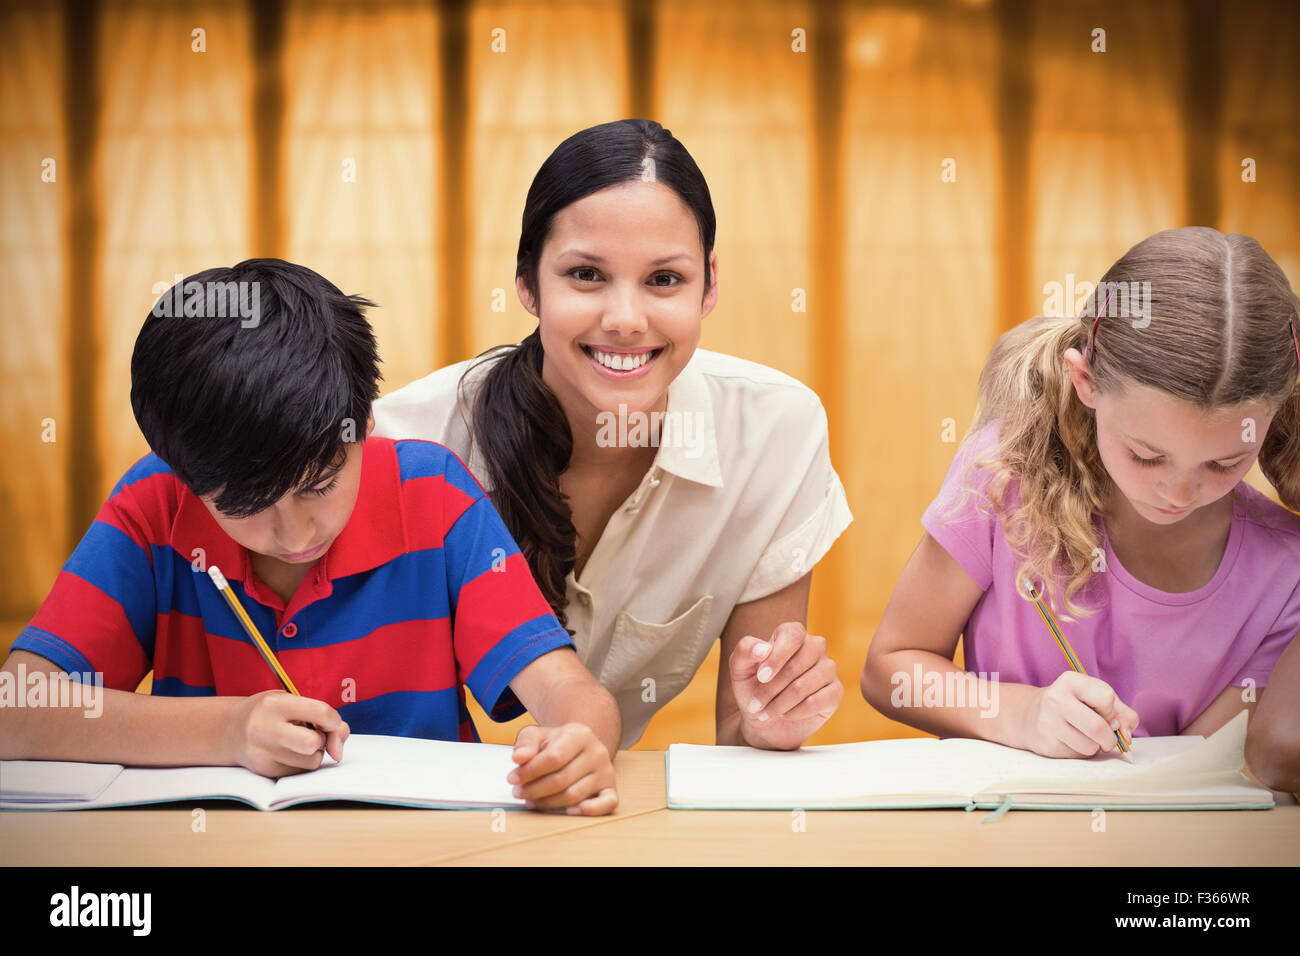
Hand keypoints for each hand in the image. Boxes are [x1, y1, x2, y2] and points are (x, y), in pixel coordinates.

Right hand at [225, 690, 348, 777]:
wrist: (230, 730)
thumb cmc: (270, 713)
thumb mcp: (292, 702)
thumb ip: (324, 717)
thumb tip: (339, 750)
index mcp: (275, 704)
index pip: (320, 712)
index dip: (334, 720)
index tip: (331, 722)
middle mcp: (265, 729)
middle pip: (313, 743)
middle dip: (323, 740)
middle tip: (315, 735)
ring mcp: (262, 753)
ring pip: (311, 762)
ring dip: (315, 754)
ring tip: (300, 742)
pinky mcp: (264, 771)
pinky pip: (300, 772)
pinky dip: (303, 763)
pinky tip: (290, 752)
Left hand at [507, 723, 617, 814]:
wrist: (581, 748)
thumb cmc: (557, 744)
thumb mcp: (539, 735)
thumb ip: (526, 743)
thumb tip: (519, 758)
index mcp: (580, 734)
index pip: (553, 758)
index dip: (530, 772)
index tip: (513, 779)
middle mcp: (597, 752)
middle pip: (561, 780)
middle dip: (534, 790)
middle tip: (519, 792)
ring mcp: (606, 771)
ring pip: (574, 795)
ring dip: (548, 803)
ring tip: (532, 800)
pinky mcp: (611, 788)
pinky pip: (606, 804)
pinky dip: (589, 811)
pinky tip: (569, 811)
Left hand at [730, 621, 842, 749]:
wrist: (764, 721)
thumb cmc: (752, 688)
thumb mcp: (739, 668)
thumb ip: (745, 650)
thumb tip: (763, 649)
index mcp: (793, 634)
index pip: (793, 635)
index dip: (776, 657)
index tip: (761, 677)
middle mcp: (815, 647)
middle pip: (797, 664)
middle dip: (771, 688)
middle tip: (756, 703)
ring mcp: (828, 669)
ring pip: (804, 686)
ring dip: (779, 704)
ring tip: (766, 712)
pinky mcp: (835, 692)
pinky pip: (816, 702)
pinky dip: (795, 712)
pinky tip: (785, 714)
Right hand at [1020, 671, 1138, 757]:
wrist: (1031, 716)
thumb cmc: (1074, 707)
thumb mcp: (1097, 700)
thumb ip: (1122, 714)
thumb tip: (1126, 736)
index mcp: (1071, 681)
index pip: (1106, 697)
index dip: (1111, 710)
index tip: (1104, 713)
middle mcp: (1056, 698)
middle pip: (1099, 727)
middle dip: (1110, 739)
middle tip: (1105, 737)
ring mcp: (1048, 721)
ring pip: (1090, 746)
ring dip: (1095, 747)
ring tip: (1084, 737)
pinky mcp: (1046, 742)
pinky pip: (1077, 755)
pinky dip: (1081, 752)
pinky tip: (1071, 742)